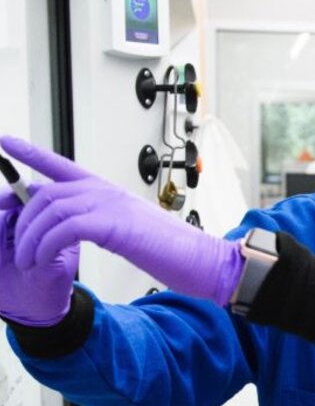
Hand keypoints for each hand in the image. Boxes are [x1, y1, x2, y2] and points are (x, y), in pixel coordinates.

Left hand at [1, 136, 242, 305]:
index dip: (31, 153)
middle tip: (11, 241)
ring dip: (30, 237)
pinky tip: (44, 260)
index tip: (7, 143)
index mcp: (111, 192)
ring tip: (26, 260)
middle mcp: (108, 192)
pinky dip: (47, 244)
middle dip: (18, 215)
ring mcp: (112, 205)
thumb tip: (84, 229)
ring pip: (50, 209)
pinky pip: (64, 228)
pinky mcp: (114, 224)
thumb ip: (106, 223)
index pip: (62, 166)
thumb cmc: (176, 252)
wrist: (205, 261)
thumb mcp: (133, 231)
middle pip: (46, 192)